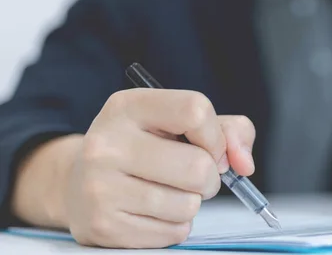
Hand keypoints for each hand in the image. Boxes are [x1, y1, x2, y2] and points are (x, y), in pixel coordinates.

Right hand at [64, 89, 255, 247]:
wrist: (79, 182)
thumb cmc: (145, 148)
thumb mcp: (179, 123)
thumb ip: (228, 131)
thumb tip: (244, 164)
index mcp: (128, 106)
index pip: (195, 110)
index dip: (217, 136)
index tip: (213, 149)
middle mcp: (107, 143)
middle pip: (198, 167)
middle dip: (210, 178)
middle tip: (193, 176)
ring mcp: (100, 186)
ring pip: (189, 205)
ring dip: (192, 203)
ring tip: (168, 192)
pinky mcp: (103, 226)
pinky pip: (173, 233)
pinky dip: (175, 225)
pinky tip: (153, 211)